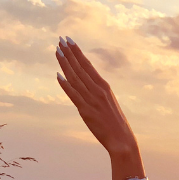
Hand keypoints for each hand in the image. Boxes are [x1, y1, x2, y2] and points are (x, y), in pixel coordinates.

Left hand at [55, 37, 139, 159]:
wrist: (122, 140)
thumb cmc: (116, 124)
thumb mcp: (109, 103)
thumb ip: (98, 94)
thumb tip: (86, 86)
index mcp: (104, 86)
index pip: (88, 65)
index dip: (77, 52)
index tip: (69, 41)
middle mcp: (98, 90)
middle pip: (80, 68)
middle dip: (69, 53)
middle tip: (60, 39)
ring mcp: (92, 100)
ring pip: (75, 78)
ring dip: (65, 63)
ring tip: (56, 51)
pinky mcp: (86, 111)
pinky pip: (74, 95)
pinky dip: (65, 84)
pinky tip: (58, 75)